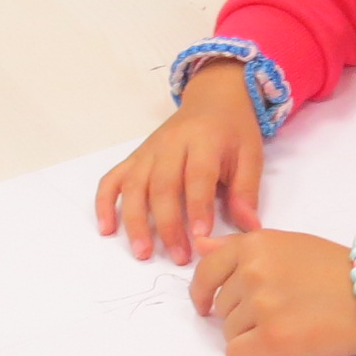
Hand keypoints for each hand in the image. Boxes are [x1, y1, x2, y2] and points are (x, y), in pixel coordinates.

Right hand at [95, 60, 261, 262]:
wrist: (213, 98)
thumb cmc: (233, 131)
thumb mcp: (250, 155)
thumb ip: (246, 191)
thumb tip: (250, 228)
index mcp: (204, 140)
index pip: (197, 175)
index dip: (198, 206)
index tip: (201, 237)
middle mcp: (171, 144)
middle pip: (163, 185)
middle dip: (168, 224)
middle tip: (178, 256)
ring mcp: (149, 151)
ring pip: (134, 186)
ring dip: (135, 221)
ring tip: (142, 252)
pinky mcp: (135, 157)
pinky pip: (112, 179)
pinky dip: (105, 203)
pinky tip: (107, 229)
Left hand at [190, 238, 355, 355]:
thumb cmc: (338, 269)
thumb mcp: (287, 245)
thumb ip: (241, 248)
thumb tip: (199, 245)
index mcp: (254, 244)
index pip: (206, 270)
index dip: (202, 293)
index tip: (206, 306)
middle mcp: (252, 270)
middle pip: (220, 307)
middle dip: (240, 316)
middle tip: (276, 315)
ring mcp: (261, 304)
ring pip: (229, 333)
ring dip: (250, 337)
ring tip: (286, 327)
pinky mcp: (273, 337)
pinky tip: (277, 349)